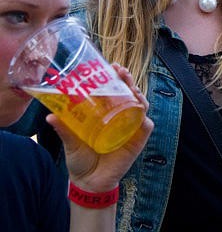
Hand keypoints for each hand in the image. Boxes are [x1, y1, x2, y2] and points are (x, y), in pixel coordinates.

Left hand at [46, 63, 153, 191]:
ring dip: (138, 93)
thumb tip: (49, 116)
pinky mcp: (138, 140)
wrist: (89, 182)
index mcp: (107, 113)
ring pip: (141, 105)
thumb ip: (64, 129)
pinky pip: (146, 125)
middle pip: (130, 93)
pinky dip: (144, 116)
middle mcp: (121, 117)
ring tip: (130, 86)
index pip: (115, 90)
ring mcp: (131, 127)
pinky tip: (140, 108)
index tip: (112, 66)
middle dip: (128, 80)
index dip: (116, 77)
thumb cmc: (81, 159)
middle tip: (121, 71)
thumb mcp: (71, 141)